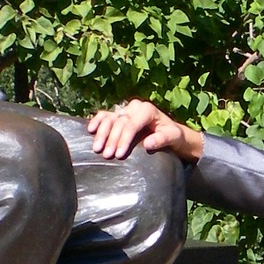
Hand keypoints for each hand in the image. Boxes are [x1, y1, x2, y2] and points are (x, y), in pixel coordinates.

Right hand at [87, 99, 204, 163]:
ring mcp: (126, 110)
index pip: (131, 124)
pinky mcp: (120, 114)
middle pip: (119, 122)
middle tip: (107, 155)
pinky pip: (105, 115)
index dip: (124, 139)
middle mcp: (135, 107)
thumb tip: (148, 144)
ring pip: (109, 118)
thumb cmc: (173, 135)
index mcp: (147, 110)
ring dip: (101, 133)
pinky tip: (90, 130)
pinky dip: (97, 121)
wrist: (170, 133)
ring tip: (96, 148)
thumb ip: (162, 139)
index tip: (119, 154)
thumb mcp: (173, 137)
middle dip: (112, 140)